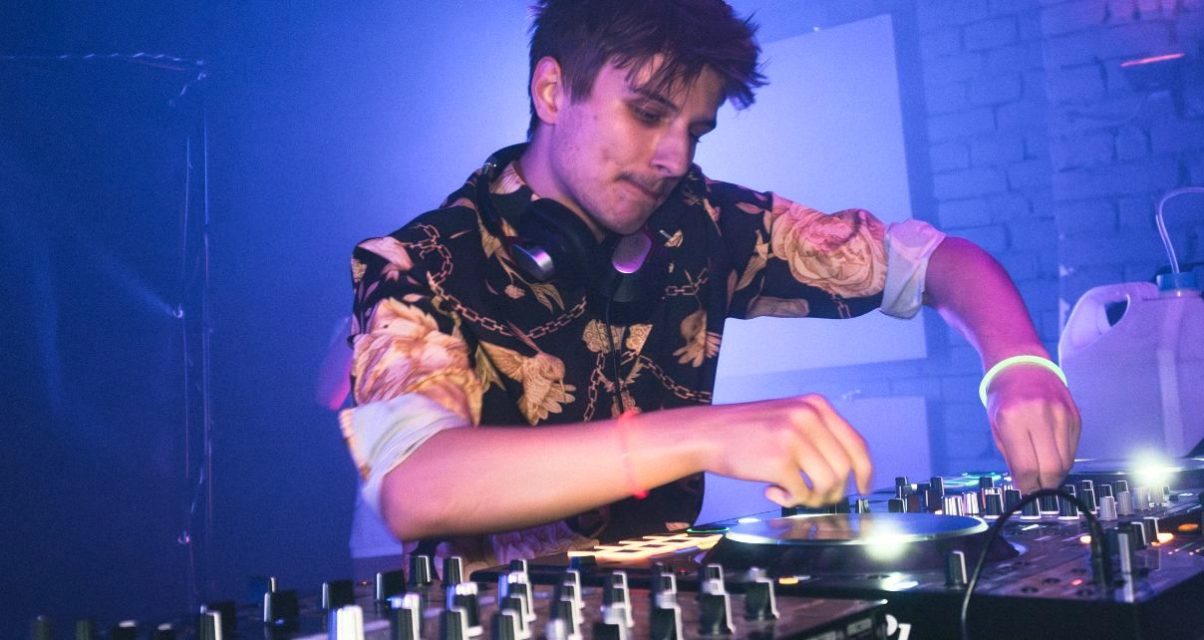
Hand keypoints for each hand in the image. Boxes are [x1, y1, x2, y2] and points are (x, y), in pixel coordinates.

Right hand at [699, 394, 872, 507]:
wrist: (708, 432)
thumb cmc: (747, 430)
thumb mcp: (789, 417)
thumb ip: (818, 435)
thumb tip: (847, 473)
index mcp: (816, 406)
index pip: (856, 444)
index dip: (864, 472)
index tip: (863, 488)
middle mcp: (808, 417)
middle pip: (844, 469)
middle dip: (834, 491)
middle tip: (815, 497)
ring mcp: (793, 437)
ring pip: (827, 484)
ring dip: (813, 498)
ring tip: (793, 493)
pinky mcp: (778, 461)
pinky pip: (801, 493)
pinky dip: (790, 500)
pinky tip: (772, 492)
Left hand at [985, 365, 1080, 492]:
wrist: (1022, 364)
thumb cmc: (1003, 398)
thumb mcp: (996, 426)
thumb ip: (1011, 457)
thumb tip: (1025, 485)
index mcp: (1013, 419)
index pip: (1028, 467)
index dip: (1029, 486)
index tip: (1026, 491)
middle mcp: (1040, 416)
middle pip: (1052, 468)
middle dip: (1045, 485)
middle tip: (1037, 488)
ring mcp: (1061, 415)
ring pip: (1066, 461)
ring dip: (1055, 474)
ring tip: (1043, 472)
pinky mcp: (1075, 416)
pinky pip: (1073, 448)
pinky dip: (1063, 458)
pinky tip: (1051, 455)